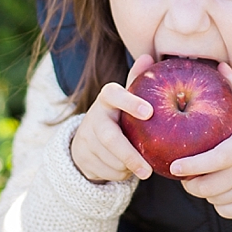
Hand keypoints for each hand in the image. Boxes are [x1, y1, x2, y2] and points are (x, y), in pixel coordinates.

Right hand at [69, 53, 155, 183]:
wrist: (91, 139)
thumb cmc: (120, 115)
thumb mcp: (128, 98)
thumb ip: (138, 80)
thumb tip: (148, 57)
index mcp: (107, 98)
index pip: (115, 95)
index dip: (130, 102)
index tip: (150, 113)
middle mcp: (94, 116)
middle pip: (109, 138)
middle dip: (129, 155)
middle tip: (148, 171)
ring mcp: (85, 138)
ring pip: (109, 159)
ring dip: (127, 167)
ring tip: (141, 167)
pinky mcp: (82, 157)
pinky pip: (106, 172)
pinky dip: (120, 175)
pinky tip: (126, 171)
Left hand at [167, 62, 231, 219]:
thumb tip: (220, 66)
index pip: (217, 158)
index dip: (194, 164)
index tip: (175, 166)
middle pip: (209, 183)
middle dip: (191, 181)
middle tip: (184, 172)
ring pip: (213, 198)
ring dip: (205, 191)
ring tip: (206, 178)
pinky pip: (223, 209)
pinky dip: (219, 202)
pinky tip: (224, 190)